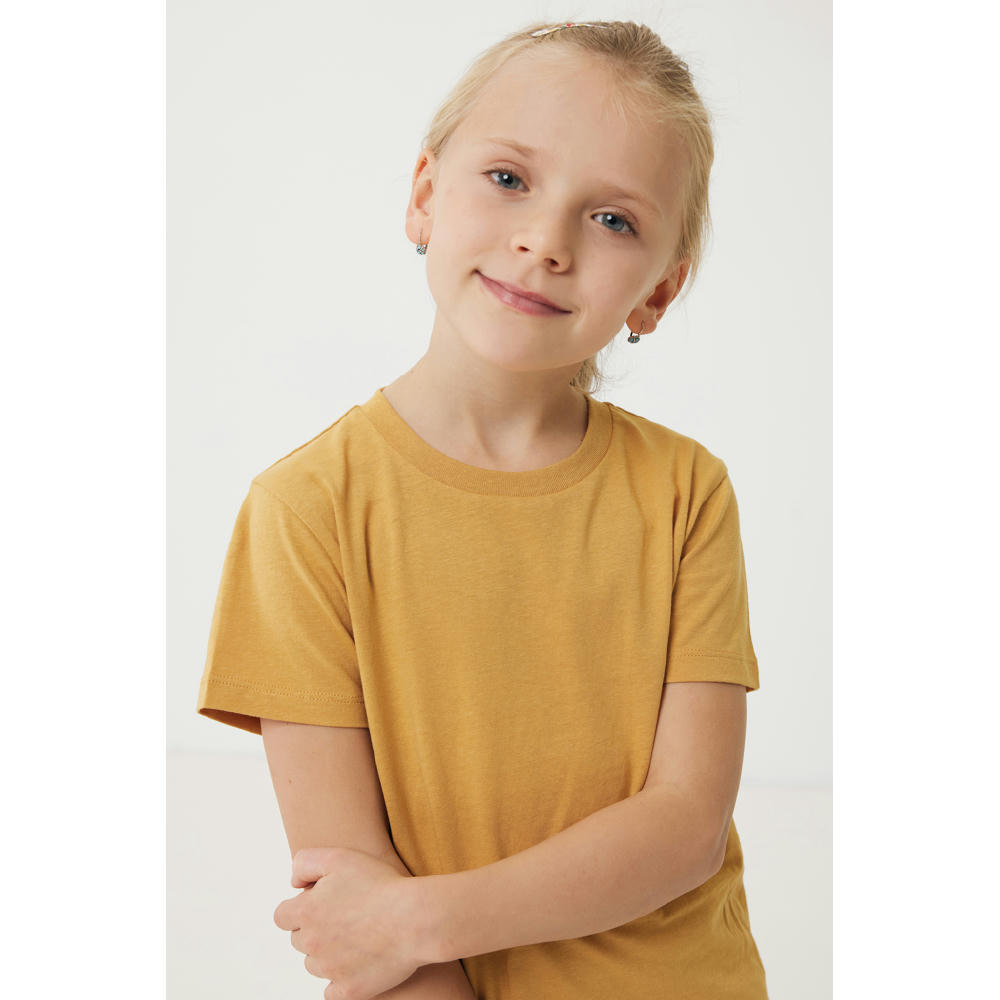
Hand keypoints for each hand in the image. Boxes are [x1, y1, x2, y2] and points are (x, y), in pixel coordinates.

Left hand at [273, 846, 428, 999]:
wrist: (415, 918)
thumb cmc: (380, 884)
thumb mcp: (339, 857)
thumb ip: (305, 863)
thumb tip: (293, 885)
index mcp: (306, 912)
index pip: (282, 916)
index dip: (300, 908)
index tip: (322, 903)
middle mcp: (312, 944)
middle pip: (299, 941)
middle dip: (315, 929)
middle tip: (346, 916)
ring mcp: (330, 970)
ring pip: (315, 965)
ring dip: (328, 954)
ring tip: (358, 936)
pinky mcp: (349, 989)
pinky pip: (332, 990)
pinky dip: (341, 980)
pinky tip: (358, 963)